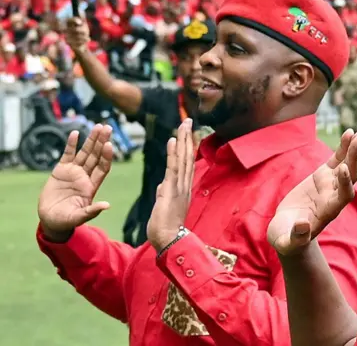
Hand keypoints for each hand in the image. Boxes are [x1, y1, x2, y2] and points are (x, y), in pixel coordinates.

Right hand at [37, 125, 112, 241]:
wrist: (50, 220)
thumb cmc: (66, 221)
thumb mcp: (78, 217)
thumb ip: (91, 211)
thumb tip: (107, 205)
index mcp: (91, 186)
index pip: (102, 168)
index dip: (106, 157)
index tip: (109, 145)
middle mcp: (85, 177)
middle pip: (96, 156)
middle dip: (102, 142)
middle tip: (108, 128)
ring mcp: (74, 172)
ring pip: (85, 153)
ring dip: (91, 140)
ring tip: (98, 126)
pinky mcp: (61, 170)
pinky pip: (68, 155)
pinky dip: (71, 144)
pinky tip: (75, 133)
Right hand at [65, 17, 90, 51]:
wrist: (82, 46)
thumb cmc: (82, 34)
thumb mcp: (83, 25)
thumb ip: (82, 18)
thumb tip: (80, 9)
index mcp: (68, 24)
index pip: (69, 20)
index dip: (74, 20)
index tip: (80, 22)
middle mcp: (65, 29)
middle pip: (76, 29)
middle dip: (84, 31)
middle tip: (87, 32)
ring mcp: (66, 36)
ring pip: (79, 36)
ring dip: (85, 37)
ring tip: (86, 37)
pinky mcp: (68, 43)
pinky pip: (78, 41)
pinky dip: (84, 41)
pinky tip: (85, 42)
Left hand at [147, 119, 194, 251]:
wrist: (169, 240)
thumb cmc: (165, 227)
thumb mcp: (164, 206)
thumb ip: (165, 194)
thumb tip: (163, 186)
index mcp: (183, 188)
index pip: (185, 163)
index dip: (186, 146)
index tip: (186, 132)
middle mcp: (185, 185)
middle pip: (187, 156)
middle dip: (188, 138)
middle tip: (188, 120)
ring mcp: (180, 187)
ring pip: (183, 159)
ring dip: (183, 140)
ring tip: (184, 124)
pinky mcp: (172, 190)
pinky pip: (173, 168)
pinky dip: (173, 153)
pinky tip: (173, 140)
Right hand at [267, 129, 356, 255]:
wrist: (288, 232)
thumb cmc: (287, 239)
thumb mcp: (287, 241)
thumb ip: (296, 236)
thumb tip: (303, 226)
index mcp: (328, 211)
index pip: (343, 196)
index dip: (345, 182)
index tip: (342, 168)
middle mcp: (334, 197)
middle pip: (350, 177)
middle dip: (355, 159)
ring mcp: (330, 185)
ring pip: (346, 165)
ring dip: (353, 150)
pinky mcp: (323, 176)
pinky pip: (337, 160)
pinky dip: (343, 148)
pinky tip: (349, 133)